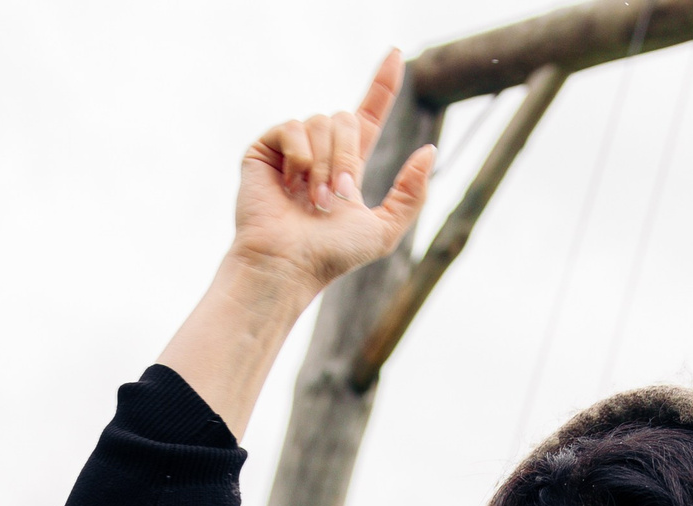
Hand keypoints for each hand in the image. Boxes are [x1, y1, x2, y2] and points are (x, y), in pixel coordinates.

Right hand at [156, 50, 437, 436]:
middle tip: (336, 196)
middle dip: (348, 155)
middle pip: (347, 118)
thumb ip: (412, 194)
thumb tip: (428, 149)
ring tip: (311, 199)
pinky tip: (289, 183)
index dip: (383, 84)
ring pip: (322, 121)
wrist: (287, 265)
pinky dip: (300, 154)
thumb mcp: (384, 230)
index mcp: (347, 166)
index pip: (368, 115)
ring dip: (325, 163)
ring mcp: (291, 150)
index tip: (396, 53)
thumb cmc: (329, 257)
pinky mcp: (264, 149)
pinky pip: (293, 126)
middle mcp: (320, 153)